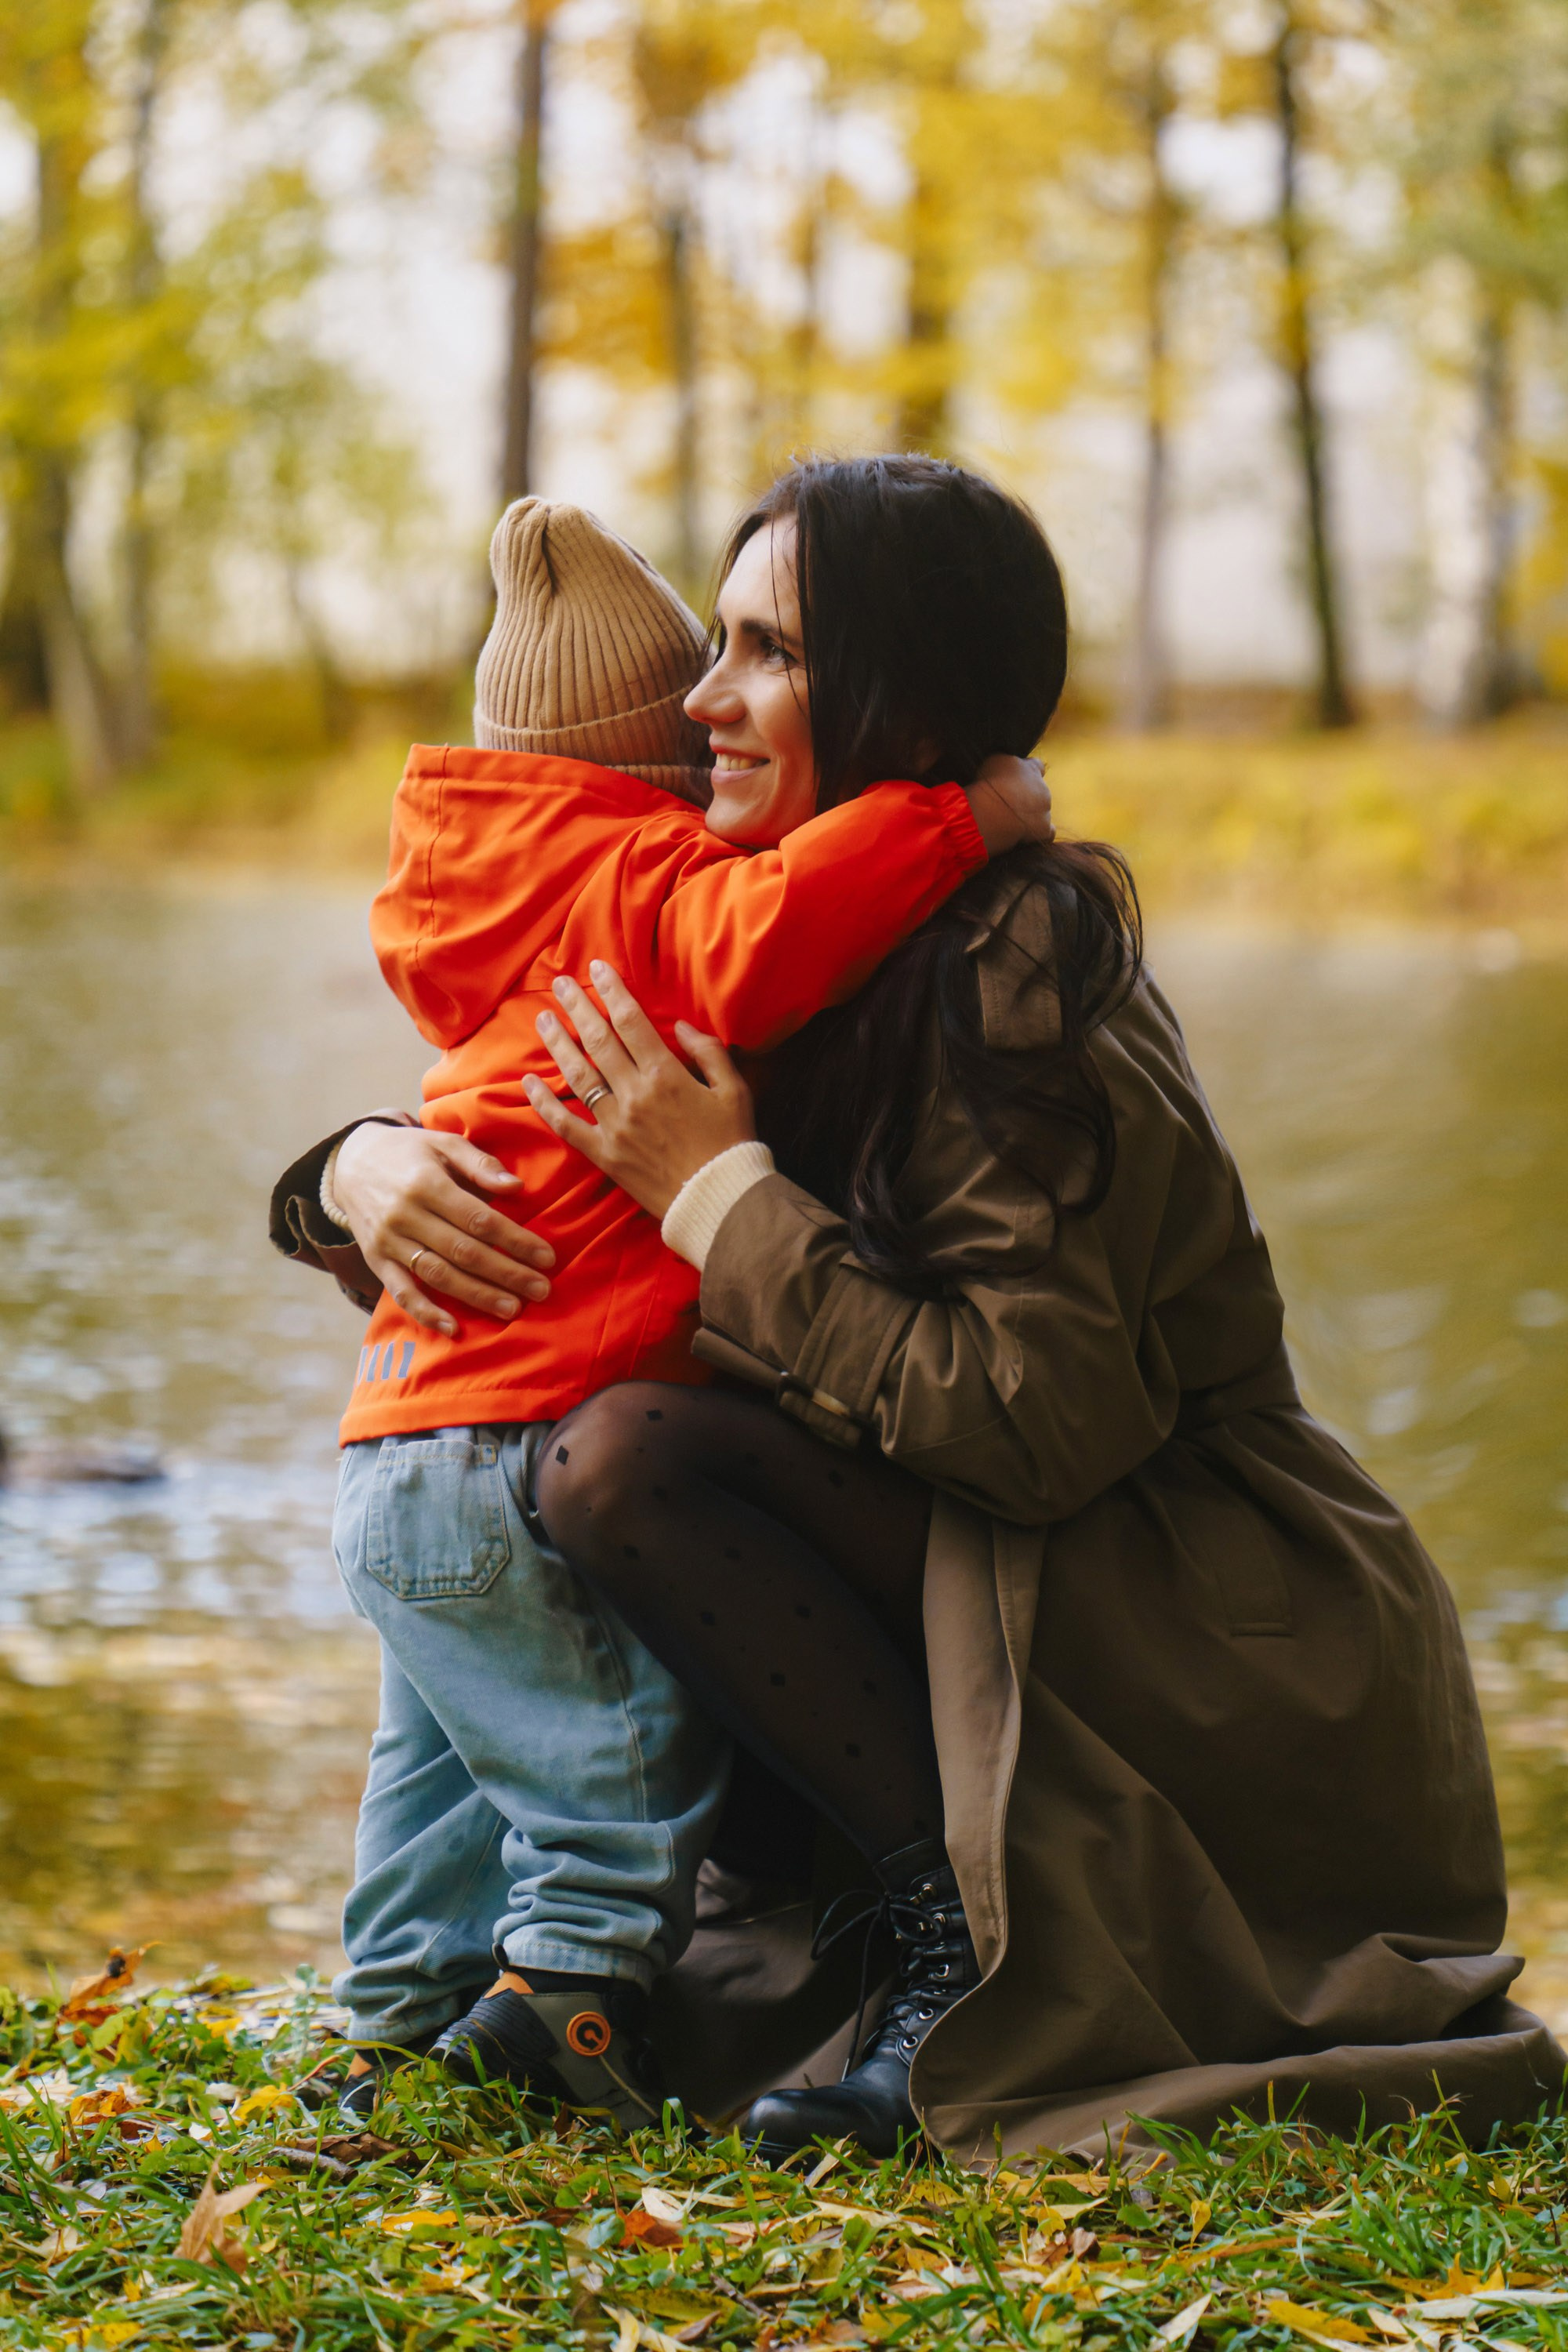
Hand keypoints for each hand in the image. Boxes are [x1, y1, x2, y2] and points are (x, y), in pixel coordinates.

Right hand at [331, 1122, 554, 1335]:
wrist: (351, 1163)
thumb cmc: (410, 1153)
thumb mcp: (443, 1143)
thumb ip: (480, 1164)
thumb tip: (517, 1187)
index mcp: (427, 1183)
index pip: (479, 1219)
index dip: (515, 1240)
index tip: (547, 1257)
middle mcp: (406, 1215)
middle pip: (463, 1251)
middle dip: (506, 1273)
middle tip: (541, 1290)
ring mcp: (388, 1241)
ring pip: (438, 1275)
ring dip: (477, 1295)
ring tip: (512, 1309)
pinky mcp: (376, 1261)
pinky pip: (400, 1292)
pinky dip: (425, 1312)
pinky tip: (453, 1327)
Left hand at [526, 962, 755, 1221]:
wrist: (719, 1200)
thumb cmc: (733, 1144)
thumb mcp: (734, 1091)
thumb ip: (708, 1053)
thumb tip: (679, 1027)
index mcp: (666, 1075)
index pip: (631, 1022)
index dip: (612, 991)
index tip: (597, 968)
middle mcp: (634, 1095)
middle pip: (598, 1040)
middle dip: (578, 1006)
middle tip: (560, 982)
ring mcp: (615, 1125)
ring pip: (577, 1076)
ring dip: (558, 1044)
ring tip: (543, 1019)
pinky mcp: (604, 1155)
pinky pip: (567, 1126)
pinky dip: (545, 1104)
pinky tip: (529, 1083)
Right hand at [964, 754, 1053, 854]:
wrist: (989, 813)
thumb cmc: (988, 785)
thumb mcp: (995, 761)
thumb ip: (1008, 762)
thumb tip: (1009, 766)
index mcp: (1032, 769)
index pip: (1037, 766)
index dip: (1027, 772)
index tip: (1016, 779)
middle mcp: (1043, 788)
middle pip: (1040, 791)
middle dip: (1028, 795)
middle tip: (1009, 802)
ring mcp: (1045, 810)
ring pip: (1042, 811)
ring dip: (1031, 814)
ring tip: (1012, 820)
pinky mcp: (1043, 829)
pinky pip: (1048, 831)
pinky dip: (1039, 832)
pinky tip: (1028, 834)